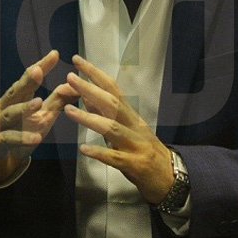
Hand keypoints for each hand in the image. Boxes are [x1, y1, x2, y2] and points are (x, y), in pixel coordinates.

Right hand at [0, 50, 78, 183]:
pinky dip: (21, 137)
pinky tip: (35, 138)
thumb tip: (75, 86)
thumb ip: (57, 102)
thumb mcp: (41, 117)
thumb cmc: (19, 131)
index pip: (28, 80)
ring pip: (10, 113)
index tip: (54, 54)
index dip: (40, 67)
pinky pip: (9, 138)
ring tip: (38, 103)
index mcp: (15, 98)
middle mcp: (3, 106)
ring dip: (23, 108)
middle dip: (27, 81)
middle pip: (16, 91)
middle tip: (38, 70)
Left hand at [63, 54, 173, 204]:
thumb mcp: (126, 128)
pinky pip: (115, 157)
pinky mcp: (134, 164)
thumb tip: (86, 95)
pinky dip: (99, 152)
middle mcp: (134, 125)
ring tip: (68, 111)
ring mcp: (135, 144)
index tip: (76, 60)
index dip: (95, 73)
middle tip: (70, 77)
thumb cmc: (144, 150)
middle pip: (112, 103)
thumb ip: (106, 114)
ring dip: (89, 119)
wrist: (169, 177)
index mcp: (130, 115)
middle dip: (90, 89)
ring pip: (111, 128)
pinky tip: (84, 149)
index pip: (112, 88)